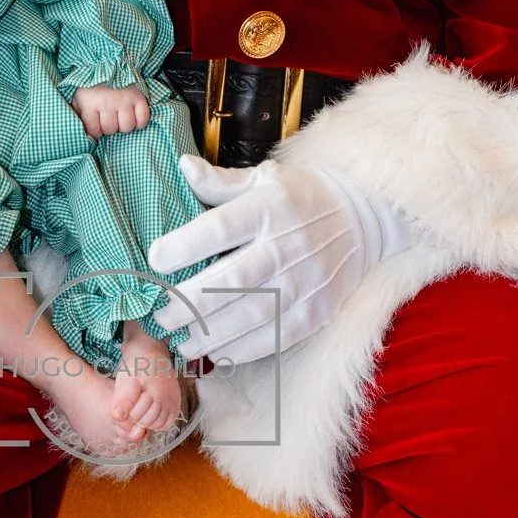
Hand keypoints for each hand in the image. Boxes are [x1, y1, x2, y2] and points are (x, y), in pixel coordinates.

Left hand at [70, 84, 149, 137]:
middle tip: (110, 117)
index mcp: (90, 103)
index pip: (94, 130)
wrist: (110, 61)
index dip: (97, 130)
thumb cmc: (93, 84)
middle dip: (110, 126)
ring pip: (127, 126)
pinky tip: (134, 116)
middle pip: (111, 129)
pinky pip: (143, 119)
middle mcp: (107, 103)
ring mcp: (124, 100)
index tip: (98, 123)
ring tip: (121, 116)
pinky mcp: (138, 97)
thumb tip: (83, 133)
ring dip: (124, 124)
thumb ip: (78, 114)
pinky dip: (140, 121)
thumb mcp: (79, 97)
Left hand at [149, 154, 411, 362]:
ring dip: (211, 332)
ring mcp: (306, 282)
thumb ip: (220, 181)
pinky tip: (217, 351)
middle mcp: (288, 245)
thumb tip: (182, 165)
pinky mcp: (318, 311)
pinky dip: (243, 348)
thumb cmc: (302, 195)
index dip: (184, 246)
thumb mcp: (264, 177)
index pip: (220, 229)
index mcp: (270, 206)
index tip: (154, 259)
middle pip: (231, 280)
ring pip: (251, 315)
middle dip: (189, 301)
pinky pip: (276, 337)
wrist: (363, 219)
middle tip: (160, 313)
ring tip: (182, 337)